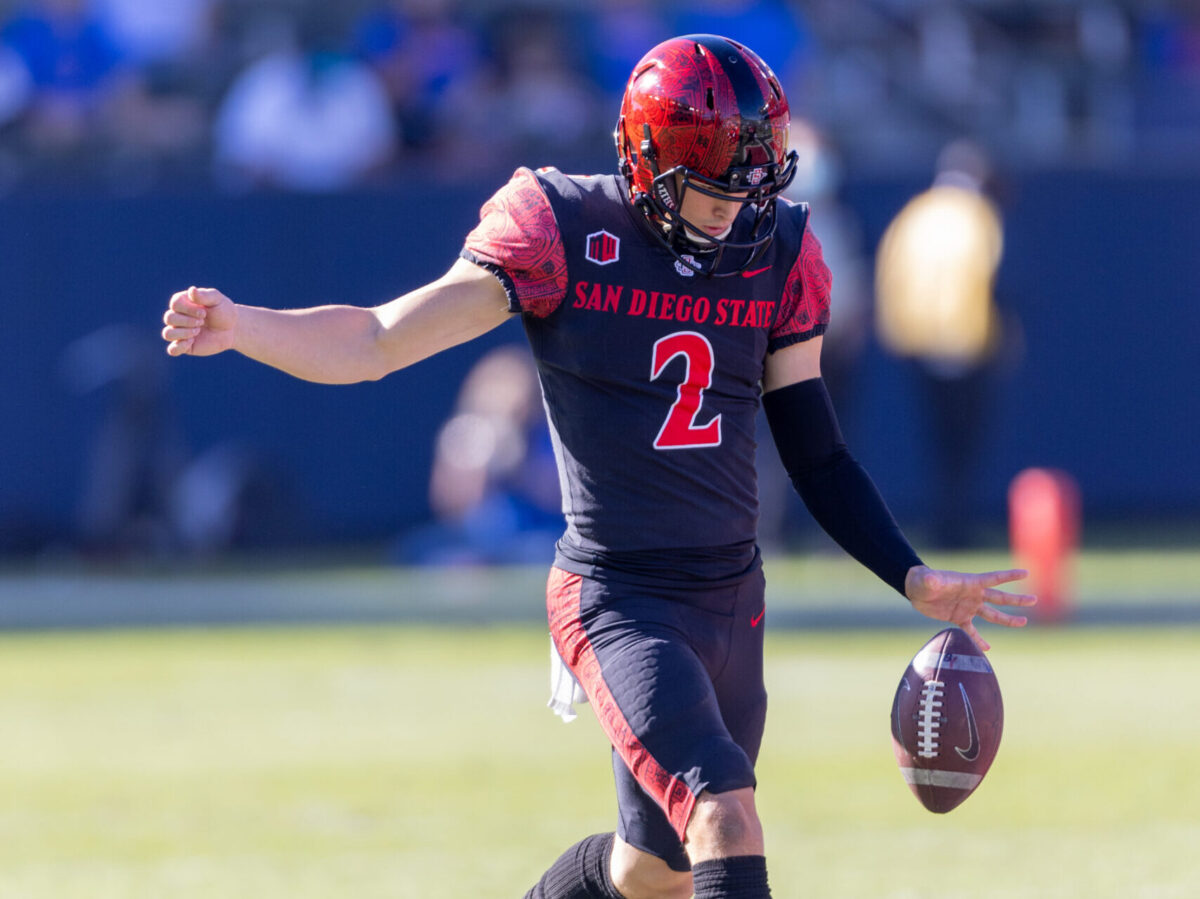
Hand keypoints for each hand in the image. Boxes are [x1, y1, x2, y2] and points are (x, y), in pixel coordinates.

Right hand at [162, 286, 236, 356]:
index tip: (204, 312)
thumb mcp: (217, 300)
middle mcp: (177, 317)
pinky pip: (172, 350)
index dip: (188, 309)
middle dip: (188, 321)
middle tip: (203, 322)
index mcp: (182, 302)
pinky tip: (192, 342)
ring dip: (184, 333)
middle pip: (169, 318)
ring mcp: (179, 332)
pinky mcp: (184, 346)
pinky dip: (179, 347)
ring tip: (198, 331)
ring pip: (167, 334)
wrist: (232, 329)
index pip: (174, 304)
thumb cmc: (223, 311)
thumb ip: (204, 295)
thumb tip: (191, 290)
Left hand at [905, 565, 1036, 651]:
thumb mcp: (928, 580)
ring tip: (1023, 622)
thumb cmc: (922, 580)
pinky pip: (972, 630)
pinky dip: (978, 639)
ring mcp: (967, 606)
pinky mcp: (958, 617)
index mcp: (970, 583)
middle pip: (1000, 597)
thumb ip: (932, 580)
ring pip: (992, 614)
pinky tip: (987, 648)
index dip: (1009, 576)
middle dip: (1017, 599)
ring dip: (1007, 619)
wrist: (915, 589)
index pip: (994, 578)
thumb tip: (931, 579)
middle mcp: (973, 595)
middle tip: (1034, 600)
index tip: (1026, 572)